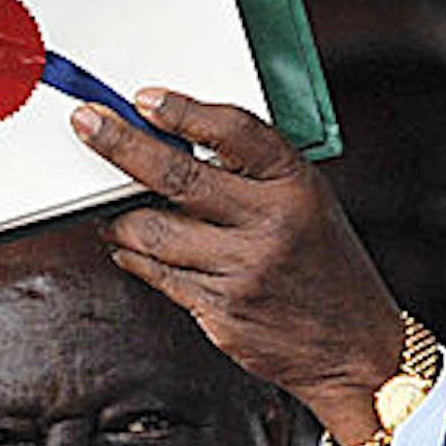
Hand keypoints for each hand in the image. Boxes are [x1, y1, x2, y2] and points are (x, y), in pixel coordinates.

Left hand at [74, 90, 406, 445]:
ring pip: (154, 232)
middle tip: (88, 125)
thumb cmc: (326, 268)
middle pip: (177, 176)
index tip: (145, 98)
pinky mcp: (221, 310)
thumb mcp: (309, 204)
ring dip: (120, 218)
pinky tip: (131, 248)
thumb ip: (254, 176)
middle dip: (121, 146)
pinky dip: (136, 257)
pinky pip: (159, 275)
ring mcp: (243, 270)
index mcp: (296, 186)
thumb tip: (173, 146)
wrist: (356, 347)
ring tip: (110, 210)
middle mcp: (270, 224)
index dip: (184, 110)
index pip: (234, 132)